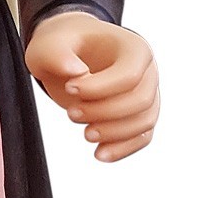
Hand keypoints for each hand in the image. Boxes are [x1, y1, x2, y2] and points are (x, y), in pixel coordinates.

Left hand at [25, 11, 158, 162]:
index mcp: (132, 46)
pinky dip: (122, 148)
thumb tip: (76, 72)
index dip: (100, 88)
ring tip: (85, 134)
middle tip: (71, 115)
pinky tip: (99, 154)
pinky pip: (142, 137)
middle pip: (140, 100)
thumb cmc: (61, 44)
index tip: (69, 89)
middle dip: (105, 112)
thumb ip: (56, 54)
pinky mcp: (140, 114)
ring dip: (114, 133)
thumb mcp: (49, 43)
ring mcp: (147, 93)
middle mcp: (147, 69)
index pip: (128, 74)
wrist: (67, 52)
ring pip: (143, 121)